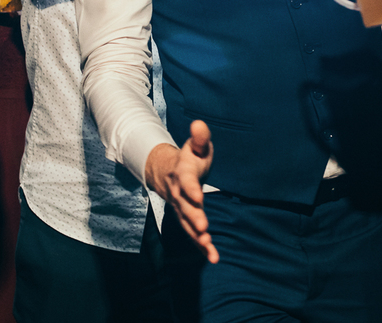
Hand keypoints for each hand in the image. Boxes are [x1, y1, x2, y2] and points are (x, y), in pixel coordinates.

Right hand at [144, 120, 217, 263]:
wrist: (169, 172)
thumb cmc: (189, 158)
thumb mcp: (196, 146)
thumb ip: (200, 137)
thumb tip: (199, 124)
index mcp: (183, 174)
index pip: (186, 181)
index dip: (191, 189)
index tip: (199, 196)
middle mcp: (179, 194)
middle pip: (185, 207)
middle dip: (194, 218)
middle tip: (204, 228)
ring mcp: (181, 208)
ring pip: (187, 225)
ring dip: (198, 238)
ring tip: (209, 249)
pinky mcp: (186, 220)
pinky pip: (192, 234)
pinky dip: (201, 246)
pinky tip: (213, 257)